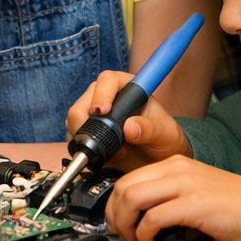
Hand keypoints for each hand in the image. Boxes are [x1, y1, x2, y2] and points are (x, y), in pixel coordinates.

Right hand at [66, 70, 189, 170]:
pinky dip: (87, 150)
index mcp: (127, 87)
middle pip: (84, 101)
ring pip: (75, 120)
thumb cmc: (164, 139)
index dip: (102, 94)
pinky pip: (75, 138)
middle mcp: (107, 97)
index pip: (108, 80)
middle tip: (106, 141)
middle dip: (90, 123)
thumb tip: (130, 127)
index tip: (102, 111)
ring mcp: (94, 115)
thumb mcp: (165, 133)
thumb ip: (150, 129)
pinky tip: (108, 157)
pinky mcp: (87, 133)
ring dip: (89, 139)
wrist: (158, 160)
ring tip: (116, 152)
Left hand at [105, 156, 240, 240]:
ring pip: (133, 197)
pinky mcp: (193, 204)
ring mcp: (185, 185)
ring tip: (132, 239)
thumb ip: (169, 195)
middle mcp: (176, 169)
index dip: (116, 202)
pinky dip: (144, 233)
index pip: (130, 177)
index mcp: (175, 164)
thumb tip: (143, 215)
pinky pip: (154, 217)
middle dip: (114, 213)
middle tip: (119, 232)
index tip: (117, 219)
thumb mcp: (195, 189)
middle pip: (126, 185)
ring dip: (125, 223)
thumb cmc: (235, 205)